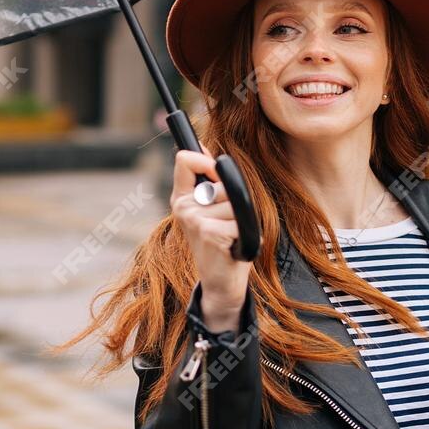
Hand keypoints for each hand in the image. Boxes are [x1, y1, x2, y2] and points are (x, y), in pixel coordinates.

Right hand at [171, 149, 249, 332]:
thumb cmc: (222, 242)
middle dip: (235, 200)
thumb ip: (207, 179)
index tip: (216, 172)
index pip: (185, 160)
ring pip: (236, 202)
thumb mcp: (211, 208)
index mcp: (182, 198)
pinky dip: (246, 233)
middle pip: (223, 181)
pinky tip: (234, 246)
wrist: (221, 282)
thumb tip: (203, 146)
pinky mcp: (209, 232)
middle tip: (227, 224)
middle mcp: (184, 207)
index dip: (206, 160)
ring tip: (231, 236)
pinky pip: (241, 219)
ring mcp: (194, 219)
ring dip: (242, 220)